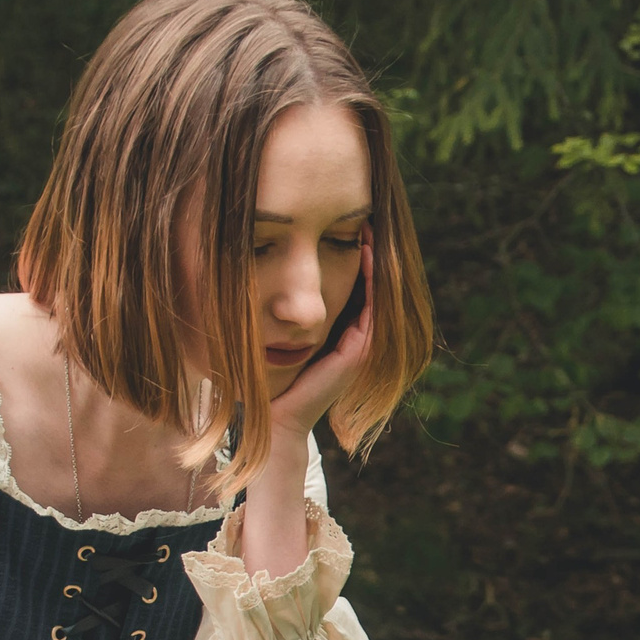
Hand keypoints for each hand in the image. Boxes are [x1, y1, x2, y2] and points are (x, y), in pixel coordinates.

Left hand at [266, 244, 372, 441]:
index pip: (356, 292)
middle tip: (367, 223)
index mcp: (341, 338)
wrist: (276, 416)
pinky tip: (363, 255)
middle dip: (370, 257)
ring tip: (368, 232)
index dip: (356, 262)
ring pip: (376, 297)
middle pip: (371, 291)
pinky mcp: (356, 352)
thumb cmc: (270, 382)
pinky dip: (370, 281)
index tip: (350, 230)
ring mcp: (360, 348)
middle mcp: (356, 342)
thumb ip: (281, 318)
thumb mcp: (278, 339)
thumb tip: (263, 284)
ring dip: (374, 264)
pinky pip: (370, 308)